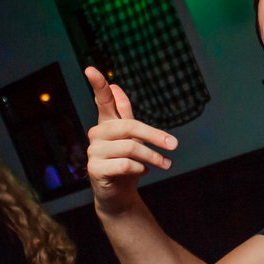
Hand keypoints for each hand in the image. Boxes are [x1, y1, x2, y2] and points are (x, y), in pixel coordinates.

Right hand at [85, 67, 177, 212]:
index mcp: (106, 123)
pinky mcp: (95, 169)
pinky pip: (125, 164)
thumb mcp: (130, 137)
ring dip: (152, 157)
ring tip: (165, 164)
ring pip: (130, 147)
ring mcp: (93, 152)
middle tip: (174, 145)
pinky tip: (142, 172)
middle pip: (129, 127)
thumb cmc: (127, 162)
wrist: (119, 195)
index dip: (98, 85)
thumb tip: (115, 86)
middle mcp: (96, 134)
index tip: (90, 68)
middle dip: (155, 136)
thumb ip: (124, 113)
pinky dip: (140, 169)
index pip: (102, 100)